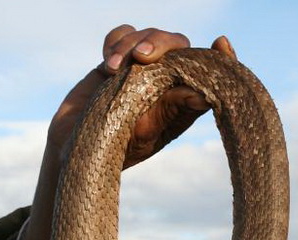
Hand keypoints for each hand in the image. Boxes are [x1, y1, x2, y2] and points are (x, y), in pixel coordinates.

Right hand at [25, 26, 236, 239]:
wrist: (75, 145)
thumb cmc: (116, 148)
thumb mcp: (147, 132)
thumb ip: (172, 109)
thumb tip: (206, 96)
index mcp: (182, 102)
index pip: (208, 74)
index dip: (219, 58)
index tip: (221, 44)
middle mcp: (165, 83)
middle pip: (178, 45)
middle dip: (160, 43)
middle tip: (141, 58)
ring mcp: (141, 70)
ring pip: (149, 35)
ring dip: (131, 44)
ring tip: (112, 69)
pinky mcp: (118, 60)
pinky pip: (123, 33)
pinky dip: (115, 41)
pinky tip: (107, 65)